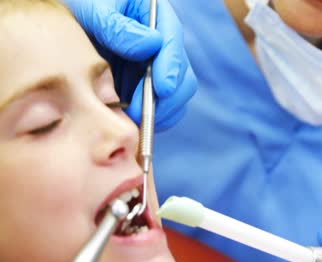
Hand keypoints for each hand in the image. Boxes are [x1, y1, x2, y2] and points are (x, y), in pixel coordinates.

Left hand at [62, 0, 196, 130]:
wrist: (70, 22)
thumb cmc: (82, 6)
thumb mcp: (94, 8)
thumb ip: (117, 26)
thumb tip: (150, 46)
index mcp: (157, 17)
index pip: (173, 43)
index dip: (171, 69)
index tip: (163, 88)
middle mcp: (164, 45)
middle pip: (183, 76)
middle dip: (166, 99)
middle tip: (139, 112)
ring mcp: (158, 68)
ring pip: (176, 96)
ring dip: (160, 113)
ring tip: (133, 121)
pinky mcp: (148, 86)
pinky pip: (162, 108)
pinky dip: (152, 118)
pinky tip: (133, 122)